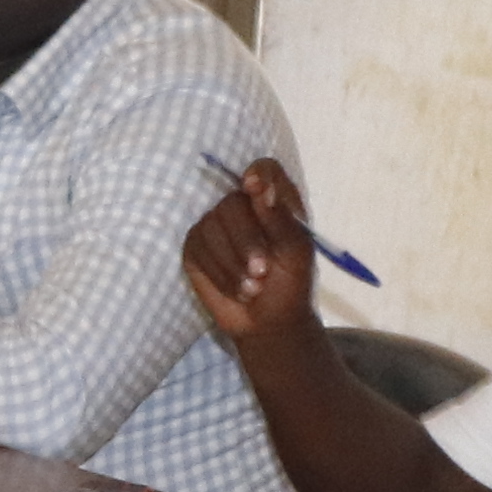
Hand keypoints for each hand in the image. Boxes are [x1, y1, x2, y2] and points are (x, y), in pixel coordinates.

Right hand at [182, 157, 322, 344]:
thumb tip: (257, 185)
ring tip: (252, 288)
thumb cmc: (291, 283)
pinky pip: (198, 250)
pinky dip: (218, 273)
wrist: (270, 322)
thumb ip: (278, 217)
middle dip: (246, 241)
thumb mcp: (295, 251)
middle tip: (262, 272)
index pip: (264, 169)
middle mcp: (243, 208)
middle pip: (231, 203)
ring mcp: (215, 226)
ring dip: (232, 263)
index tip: (253, 188)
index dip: (257, 175)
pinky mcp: (196, 248)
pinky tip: (235, 289)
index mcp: (275, 202)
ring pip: (210, 228)